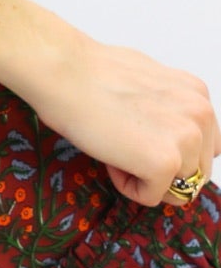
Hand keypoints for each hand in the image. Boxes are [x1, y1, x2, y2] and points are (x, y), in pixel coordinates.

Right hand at [24, 33, 218, 208]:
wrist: (64, 71)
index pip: (203, 148)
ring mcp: (186, 139)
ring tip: (115, 146)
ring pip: (177, 188)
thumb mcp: (148, 82)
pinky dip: (126, 185)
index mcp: (198, 95)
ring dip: (143, 177)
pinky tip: (109, 156)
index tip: (139, 138)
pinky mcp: (165, 162)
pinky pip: (150, 196)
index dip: (170, 151)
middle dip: (162, 169)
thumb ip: (169, 108)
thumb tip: (165, 133)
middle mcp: (201, 115)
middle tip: (124, 143)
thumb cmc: (90, 72)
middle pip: (195, 173)